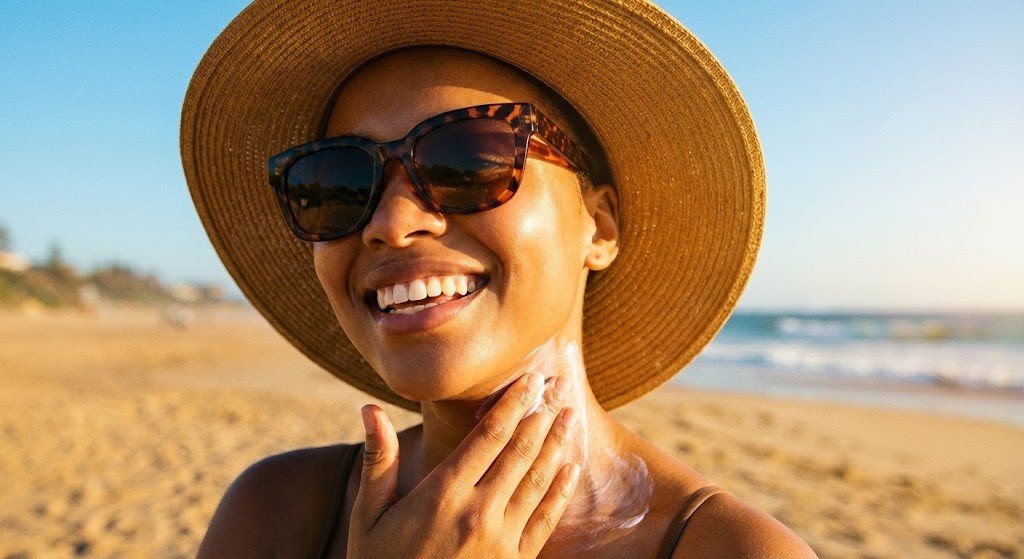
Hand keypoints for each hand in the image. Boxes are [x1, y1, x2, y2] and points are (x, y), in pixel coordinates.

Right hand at [347, 373, 580, 558]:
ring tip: (570, 415)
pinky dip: (560, 491)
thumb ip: (378, 462)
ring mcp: (500, 540)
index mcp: (442, 494)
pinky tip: (570, 469)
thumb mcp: (368, 517)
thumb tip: (369, 409)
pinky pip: (545, 520)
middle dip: (542, 415)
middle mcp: (477, 512)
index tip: (530, 379)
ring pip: (538, 481)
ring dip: (557, 445)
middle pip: (520, 451)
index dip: (513, 404)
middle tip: (559, 385)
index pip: (488, 436)